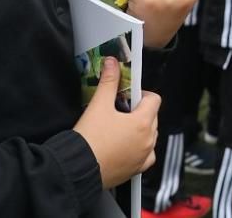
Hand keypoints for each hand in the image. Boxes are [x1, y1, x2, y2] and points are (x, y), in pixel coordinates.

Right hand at [74, 57, 160, 187]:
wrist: (77, 169)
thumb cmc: (90, 136)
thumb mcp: (99, 106)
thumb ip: (108, 82)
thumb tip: (112, 61)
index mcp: (143, 122)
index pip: (154, 99)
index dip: (141, 94)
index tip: (127, 96)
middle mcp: (149, 139)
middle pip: (152, 117)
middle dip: (139, 111)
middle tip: (119, 111)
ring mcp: (144, 156)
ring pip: (150, 136)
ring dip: (140, 130)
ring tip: (119, 129)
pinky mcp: (136, 169)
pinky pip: (146, 156)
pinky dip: (140, 149)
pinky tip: (125, 147)